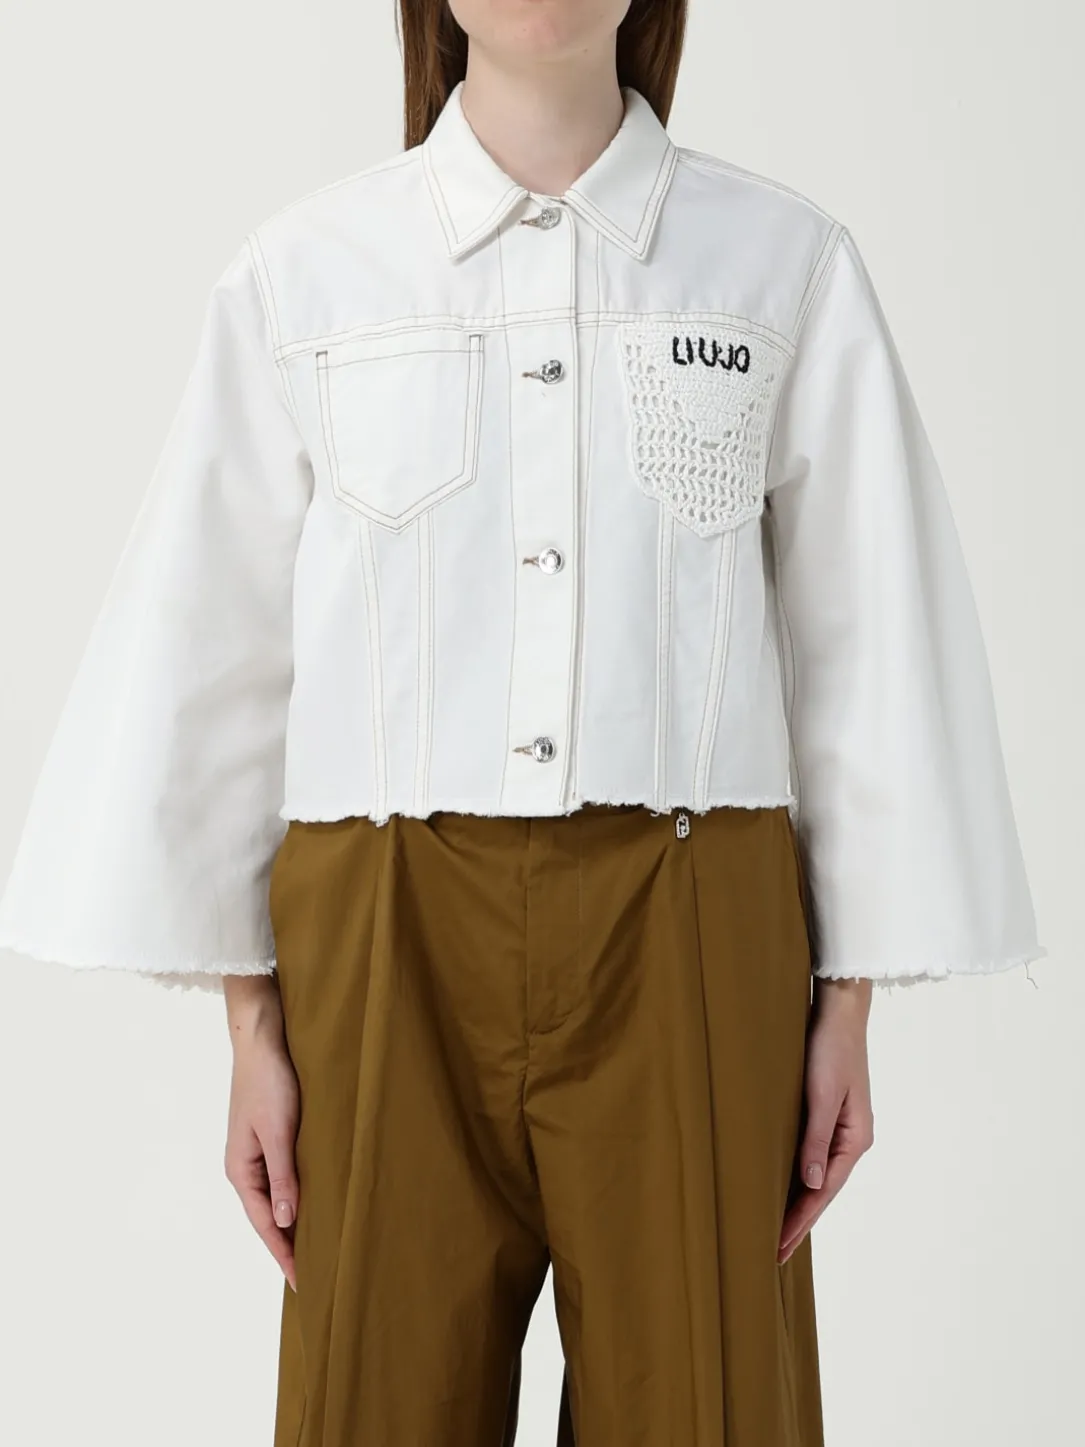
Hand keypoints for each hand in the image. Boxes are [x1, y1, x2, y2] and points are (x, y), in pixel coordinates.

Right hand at [223, 975, 299, 1289]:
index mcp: (241, 1169)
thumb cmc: (269, 1081)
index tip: (302, 1284)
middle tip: (314, 1278)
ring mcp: (258, 1152)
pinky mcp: (273, 1137)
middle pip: (268, 1217)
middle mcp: (246, 1166)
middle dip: (287, 1246)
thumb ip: (283, 1176)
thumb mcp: (279, 1130)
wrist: (263, 1038)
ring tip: (317, 1250)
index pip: (263, 1224)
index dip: (283, 1254)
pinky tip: (315, 1205)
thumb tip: (285, 1222)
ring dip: (294, 1223)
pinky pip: (285, 1178)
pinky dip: (298, 1197)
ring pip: (277, 1198)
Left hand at [778, 977, 874, 1262]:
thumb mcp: (822, 1094)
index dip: (800, 1221)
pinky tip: (783, 1185)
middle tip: (774, 1252)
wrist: (839, 1009)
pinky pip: (811, 1155)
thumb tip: (810, 1184)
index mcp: (855, 1139)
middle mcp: (851, 1139)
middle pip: (821, 1189)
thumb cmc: (831, 1047)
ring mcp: (841, 1127)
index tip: (778, 1247)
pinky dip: (797, 1176)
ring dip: (798, 1202)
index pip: (823, 1192)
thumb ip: (815, 1138)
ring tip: (776, 1229)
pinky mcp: (827, 1113)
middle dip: (800, 1220)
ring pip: (816, 1175)